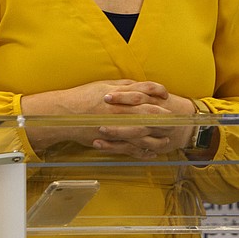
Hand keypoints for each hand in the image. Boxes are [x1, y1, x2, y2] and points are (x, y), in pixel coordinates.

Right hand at [21, 79, 196, 156]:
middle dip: (164, 119)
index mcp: (119, 97)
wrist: (62, 115)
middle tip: (176, 121)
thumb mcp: (103, 86)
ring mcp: (116, 129)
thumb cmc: (82, 98)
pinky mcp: (110, 141)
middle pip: (149, 116)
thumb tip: (140, 86)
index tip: (167, 98)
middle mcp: (120, 113)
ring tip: (166, 138)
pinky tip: (151, 151)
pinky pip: (131, 149)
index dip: (159, 97)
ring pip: (143, 135)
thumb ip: (123, 87)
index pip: (145, 96)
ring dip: (157, 137)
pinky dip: (142, 151)